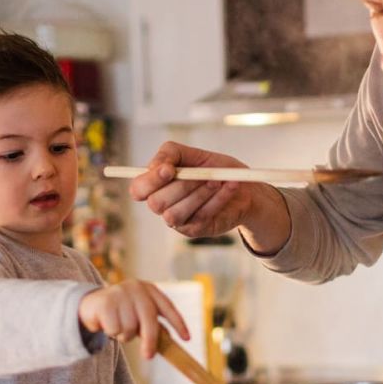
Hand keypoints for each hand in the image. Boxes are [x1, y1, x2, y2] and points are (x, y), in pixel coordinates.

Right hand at [77, 280, 189, 358]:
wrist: (89, 304)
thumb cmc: (120, 312)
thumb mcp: (138, 313)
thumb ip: (153, 323)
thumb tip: (171, 341)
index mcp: (148, 289)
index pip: (167, 307)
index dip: (178, 323)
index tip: (186, 338)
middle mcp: (136, 288)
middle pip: (149, 320)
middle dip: (150, 341)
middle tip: (148, 356)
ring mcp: (120, 293)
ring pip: (130, 327)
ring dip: (124, 335)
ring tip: (118, 328)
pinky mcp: (105, 302)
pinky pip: (115, 329)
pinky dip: (111, 333)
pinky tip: (106, 324)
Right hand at [129, 141, 287, 248]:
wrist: (245, 188)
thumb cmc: (215, 169)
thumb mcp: (194, 154)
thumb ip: (170, 153)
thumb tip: (158, 166)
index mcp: (157, 185)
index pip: (138, 189)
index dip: (149, 181)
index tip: (169, 170)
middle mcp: (163, 205)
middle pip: (156, 203)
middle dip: (181, 186)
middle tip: (203, 175)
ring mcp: (177, 220)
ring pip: (175, 214)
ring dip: (198, 194)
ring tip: (217, 181)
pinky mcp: (194, 230)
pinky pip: (200, 217)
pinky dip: (216, 199)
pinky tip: (228, 187)